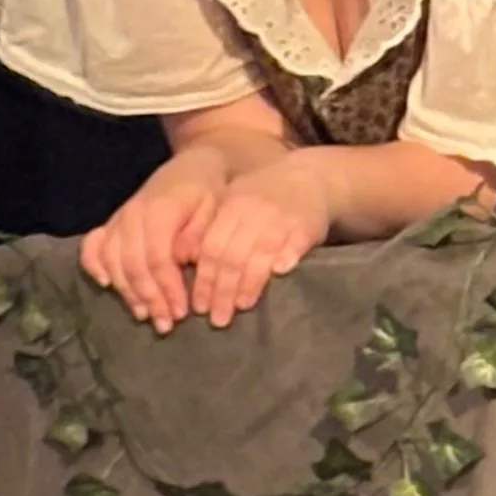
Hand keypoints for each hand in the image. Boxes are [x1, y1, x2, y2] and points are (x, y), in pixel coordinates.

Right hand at [79, 154, 221, 332]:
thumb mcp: (217, 209)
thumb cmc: (211, 191)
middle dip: (149, 297)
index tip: (181, 313)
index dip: (167, 287)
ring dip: (127, 291)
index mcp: (160, 209)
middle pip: (133, 263)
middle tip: (165, 323)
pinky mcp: (113, 223)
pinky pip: (93, 245)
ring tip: (144, 314)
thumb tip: (182, 261)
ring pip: (112, 260)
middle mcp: (133, 213)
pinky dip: (94, 265)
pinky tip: (106, 285)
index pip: (157, 257)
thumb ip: (200, 236)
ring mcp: (120, 218)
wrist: (196, 165)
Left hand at [190, 158, 330, 328]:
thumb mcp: (236, 200)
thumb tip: (185, 261)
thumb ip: (214, 228)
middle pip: (232, 256)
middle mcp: (252, 212)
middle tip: (217, 319)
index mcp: (232, 207)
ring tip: (240, 307)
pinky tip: (278, 275)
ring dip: (249, 283)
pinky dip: (285, 259)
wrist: (310, 176)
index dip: (204, 279)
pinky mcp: (305, 225)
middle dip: (222, 290)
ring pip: (260, 254)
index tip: (199, 306)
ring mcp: (279, 218)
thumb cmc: (266, 195)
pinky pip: (293, 245)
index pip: (211, 248)